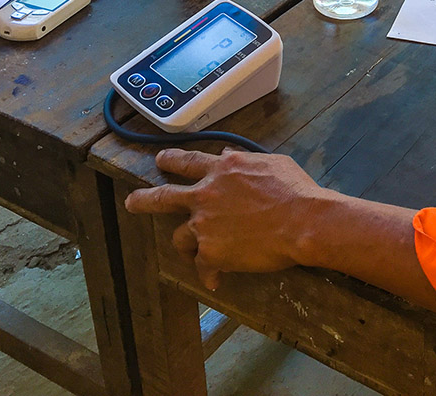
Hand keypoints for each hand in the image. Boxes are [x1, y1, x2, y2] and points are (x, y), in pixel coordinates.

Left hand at [125, 148, 327, 289]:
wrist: (303, 222)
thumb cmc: (296, 190)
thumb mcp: (271, 163)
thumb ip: (245, 160)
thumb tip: (227, 155)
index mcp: (222, 169)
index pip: (189, 162)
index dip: (173, 160)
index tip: (161, 160)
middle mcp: (206, 194)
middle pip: (164, 197)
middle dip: (145, 200)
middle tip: (133, 202)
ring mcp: (204, 225)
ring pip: (180, 237)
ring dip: (185, 244)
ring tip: (189, 253)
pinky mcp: (210, 253)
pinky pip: (203, 266)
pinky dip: (210, 273)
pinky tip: (215, 280)